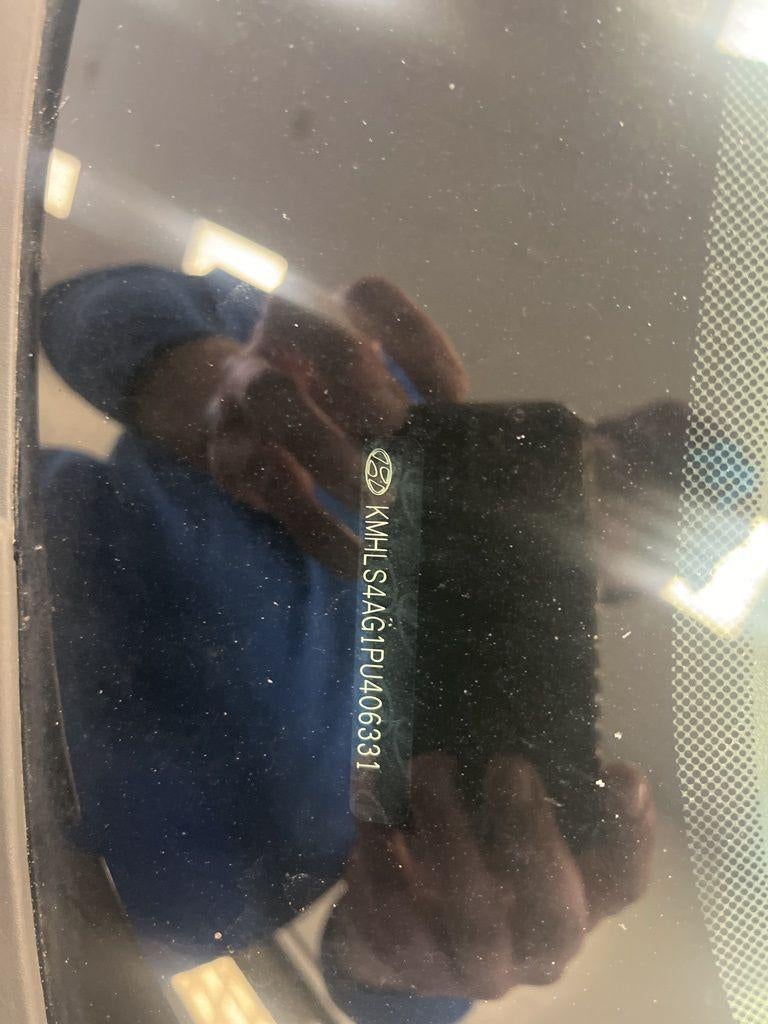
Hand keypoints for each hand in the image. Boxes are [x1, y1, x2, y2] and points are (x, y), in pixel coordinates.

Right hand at [133, 278, 465, 576]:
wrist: (247, 422)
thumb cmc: (337, 402)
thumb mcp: (373, 389)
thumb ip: (415, 410)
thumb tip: (470, 456)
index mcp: (333, 310)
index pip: (372, 297)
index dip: (418, 345)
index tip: (455, 404)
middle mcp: (281, 335)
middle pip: (308, 325)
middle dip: (359, 380)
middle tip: (401, 436)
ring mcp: (245, 387)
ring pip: (272, 397)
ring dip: (329, 451)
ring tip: (380, 501)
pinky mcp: (228, 450)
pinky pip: (269, 486)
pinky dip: (318, 529)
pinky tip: (358, 560)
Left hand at [325, 754, 654, 999]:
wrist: (413, 937)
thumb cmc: (483, 863)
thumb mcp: (516, 832)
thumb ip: (533, 793)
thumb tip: (521, 709)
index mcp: (577, 906)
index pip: (623, 882)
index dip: (630, 833)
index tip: (620, 772)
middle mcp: (537, 950)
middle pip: (554, 909)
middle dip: (533, 831)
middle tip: (510, 764)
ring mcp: (476, 967)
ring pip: (472, 913)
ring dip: (449, 831)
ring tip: (427, 766)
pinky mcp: (416, 966)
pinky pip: (397, 917)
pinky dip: (382, 859)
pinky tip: (372, 815)